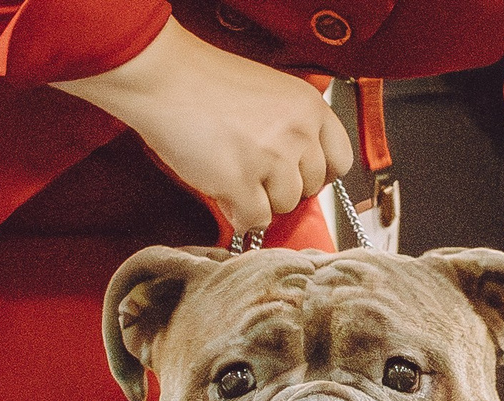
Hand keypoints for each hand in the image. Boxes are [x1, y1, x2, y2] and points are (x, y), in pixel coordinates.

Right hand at [60, 21, 351, 234]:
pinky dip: (239, 214)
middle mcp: (298, 132)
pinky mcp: (241, 181)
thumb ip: (291, 129)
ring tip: (233, 175)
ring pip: (283, 206)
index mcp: (309, 107)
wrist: (164, 78)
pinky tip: (223, 192)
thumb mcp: (269, 94)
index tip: (299, 175)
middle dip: (282, 187)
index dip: (316, 173)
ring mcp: (271, 159)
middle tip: (254, 173)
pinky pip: (255, 219)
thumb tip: (296, 173)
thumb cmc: (206, 82)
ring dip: (258, 199)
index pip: (339, 161)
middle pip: (309, 188)